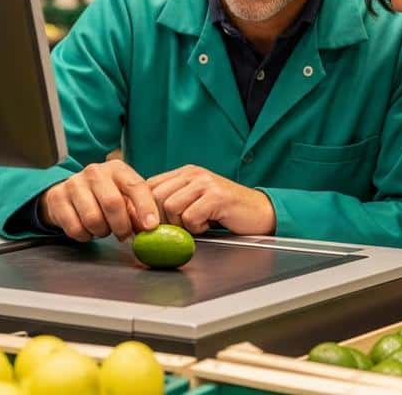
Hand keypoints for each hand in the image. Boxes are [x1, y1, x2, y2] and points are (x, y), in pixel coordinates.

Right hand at [39, 161, 159, 241]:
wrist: (69, 191)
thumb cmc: (105, 195)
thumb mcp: (124, 196)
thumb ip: (138, 210)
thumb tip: (149, 228)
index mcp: (117, 169)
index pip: (135, 186)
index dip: (145, 207)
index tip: (151, 226)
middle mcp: (95, 172)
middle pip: (113, 203)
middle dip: (121, 226)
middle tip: (124, 236)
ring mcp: (74, 183)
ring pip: (93, 219)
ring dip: (102, 232)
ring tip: (103, 229)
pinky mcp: (58, 198)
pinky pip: (75, 228)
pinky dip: (85, 236)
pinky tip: (87, 229)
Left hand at [147, 165, 275, 234]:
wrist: (260, 212)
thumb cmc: (225, 212)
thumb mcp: (195, 201)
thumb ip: (172, 202)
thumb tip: (141, 219)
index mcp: (185, 173)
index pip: (149, 185)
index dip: (144, 208)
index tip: (148, 226)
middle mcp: (193, 173)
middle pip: (156, 197)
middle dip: (161, 220)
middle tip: (177, 229)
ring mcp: (205, 183)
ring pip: (171, 207)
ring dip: (181, 224)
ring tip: (198, 224)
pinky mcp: (216, 196)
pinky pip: (190, 216)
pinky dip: (196, 228)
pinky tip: (208, 224)